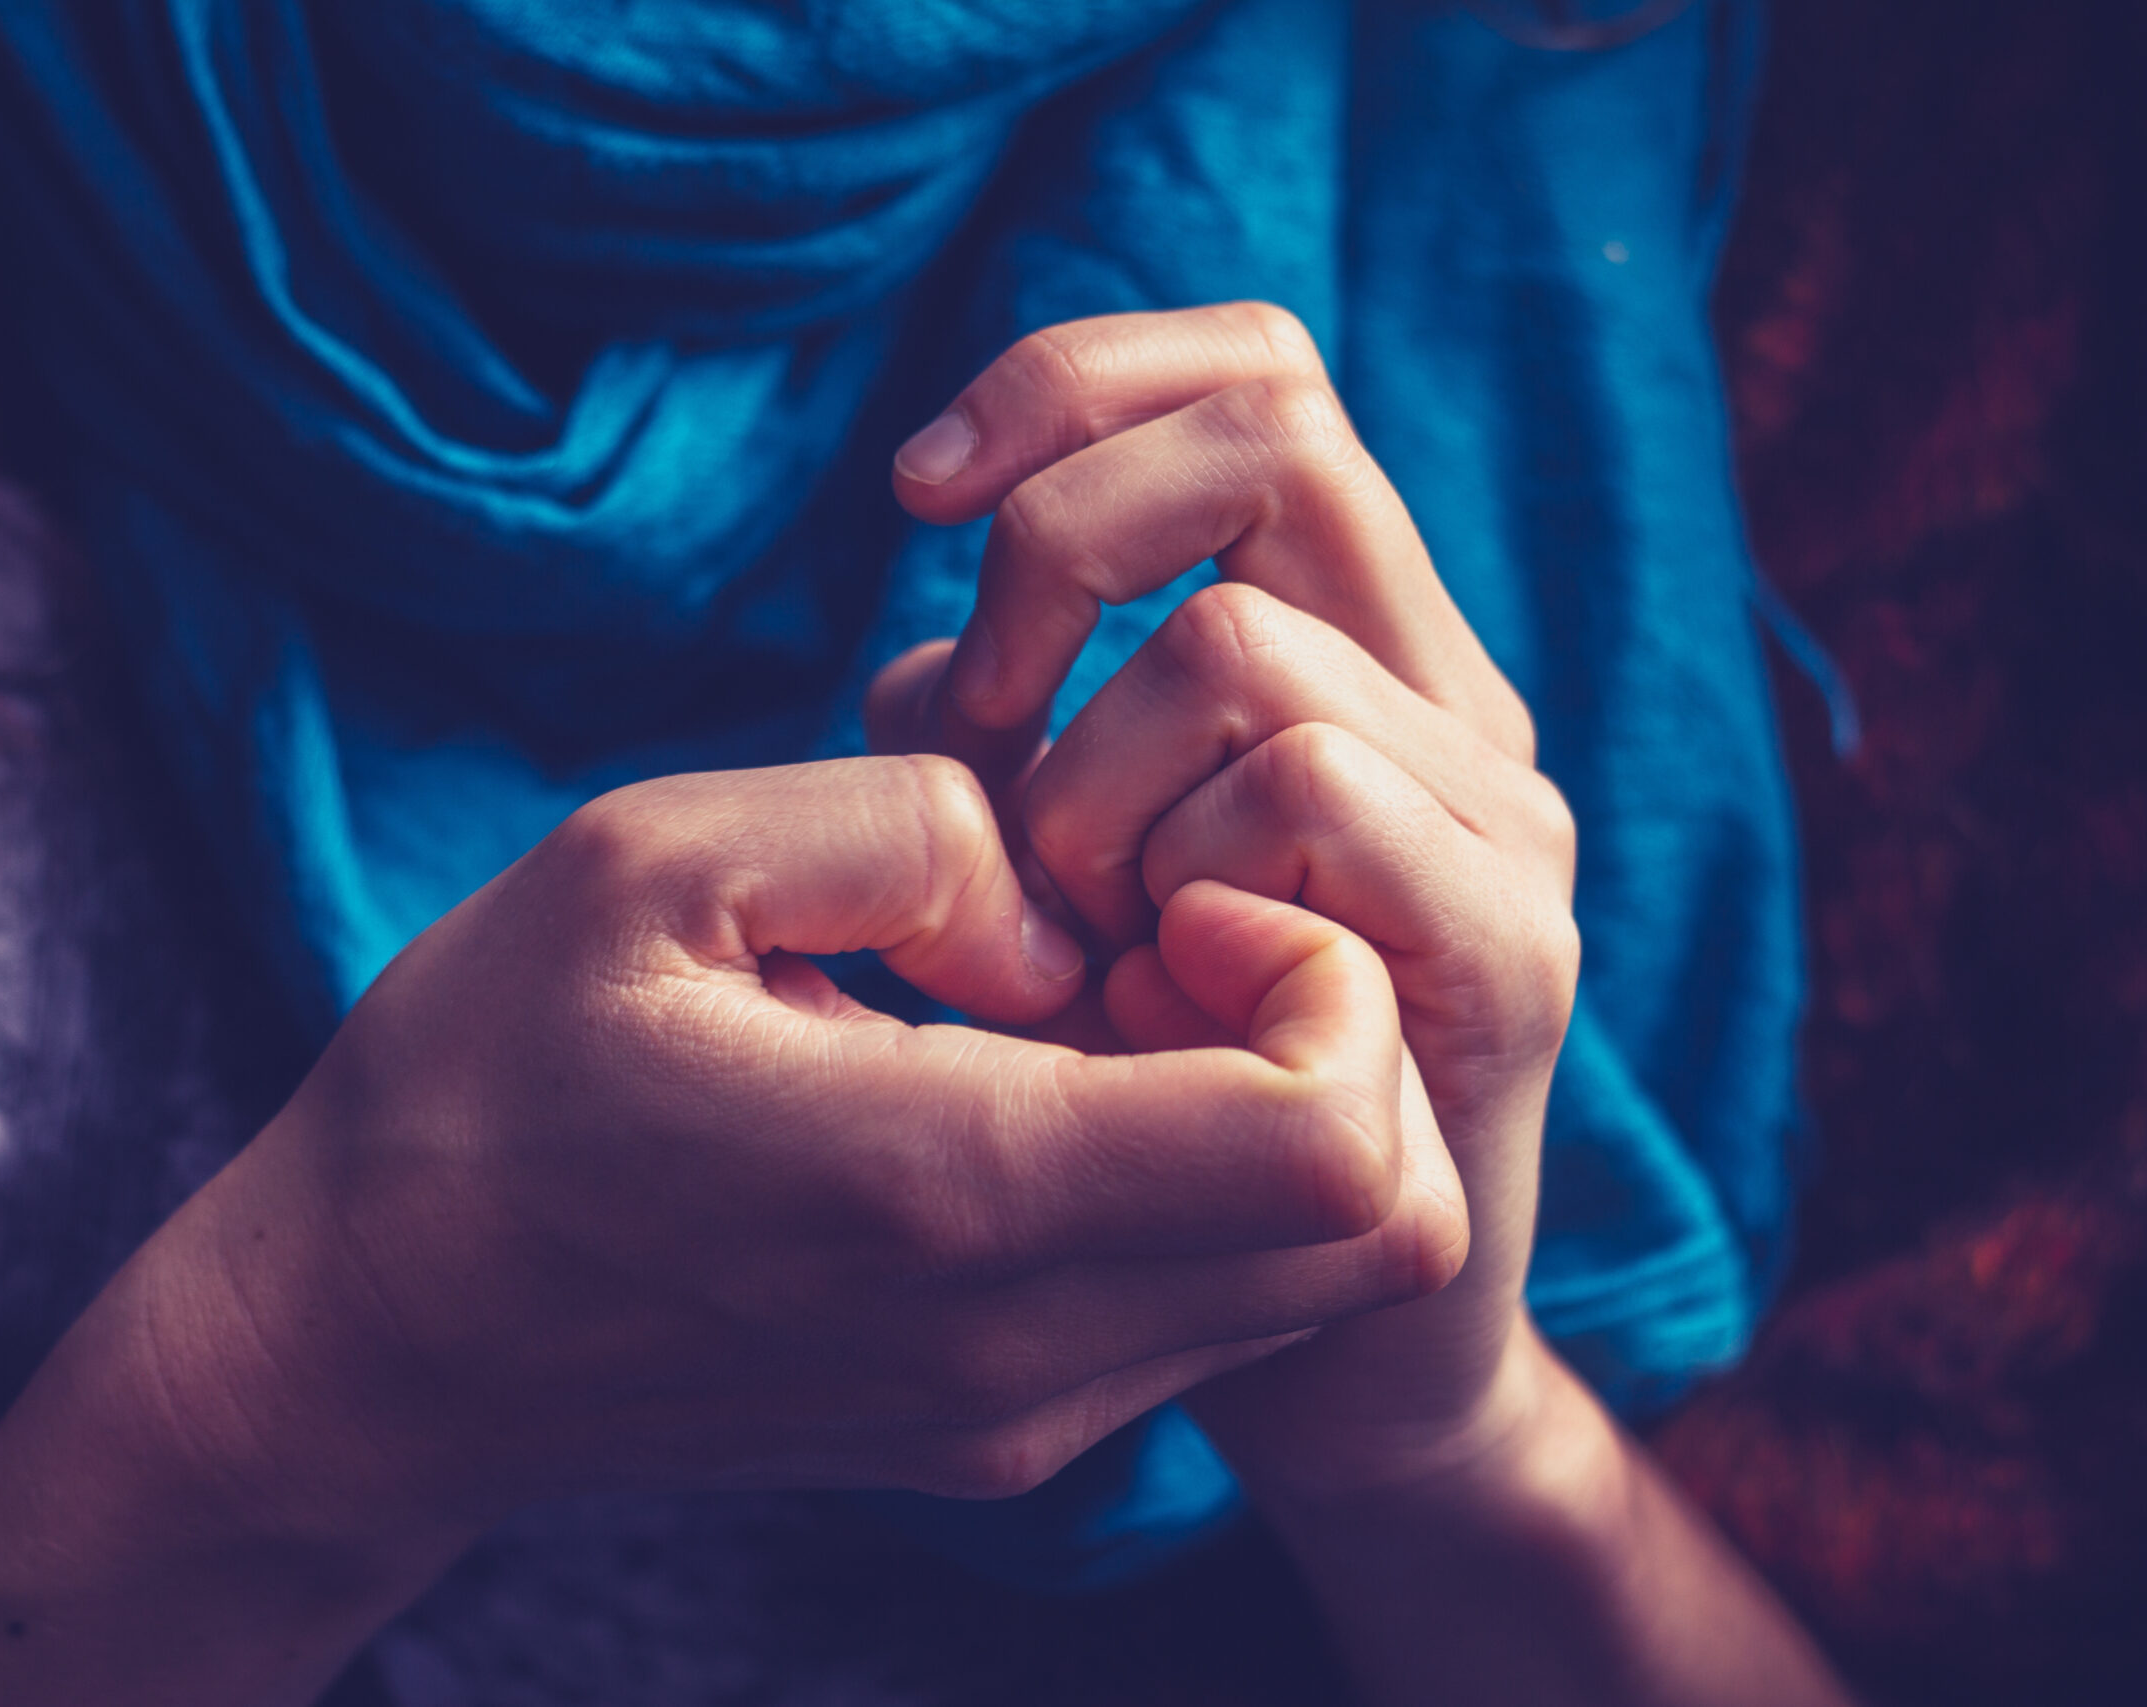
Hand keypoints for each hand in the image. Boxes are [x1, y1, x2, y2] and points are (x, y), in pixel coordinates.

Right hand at [155, 754, 1468, 1560]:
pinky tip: (1029, 1082)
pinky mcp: (1000, 1431)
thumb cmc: (482, 1077)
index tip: (1169, 889)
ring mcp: (1020, 1414)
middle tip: (1152, 926)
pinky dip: (1192, 1181)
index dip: (1326, 976)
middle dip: (1334, 1037)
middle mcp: (1021, 1346)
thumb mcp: (653, 858)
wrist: (374, 1339)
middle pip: (1375, 1227)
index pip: (1339, 1145)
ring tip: (1080, 999)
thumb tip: (1063, 911)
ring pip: (1313, 1278)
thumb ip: (913, 826)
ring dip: (1268, 1111)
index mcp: (947, 1192)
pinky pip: (1206, 1308)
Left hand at [868, 303, 1577, 1495]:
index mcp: (1356, 642)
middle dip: (1054, 556)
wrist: (1315, 1339)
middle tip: (980, 727)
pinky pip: (1310, 795)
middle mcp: (1448, 695)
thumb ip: (1002, 730)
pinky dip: (1173, 878)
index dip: (1074, 379)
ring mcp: (1496, 816)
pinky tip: (1151, 993)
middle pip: (1268, 436)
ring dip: (1084, 783)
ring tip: (1078, 937)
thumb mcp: (1046, 866)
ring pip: (1246, 645)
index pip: (1258, 368)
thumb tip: (928, 662)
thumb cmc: (1147, 1084)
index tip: (915, 496)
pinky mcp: (1513, 951)